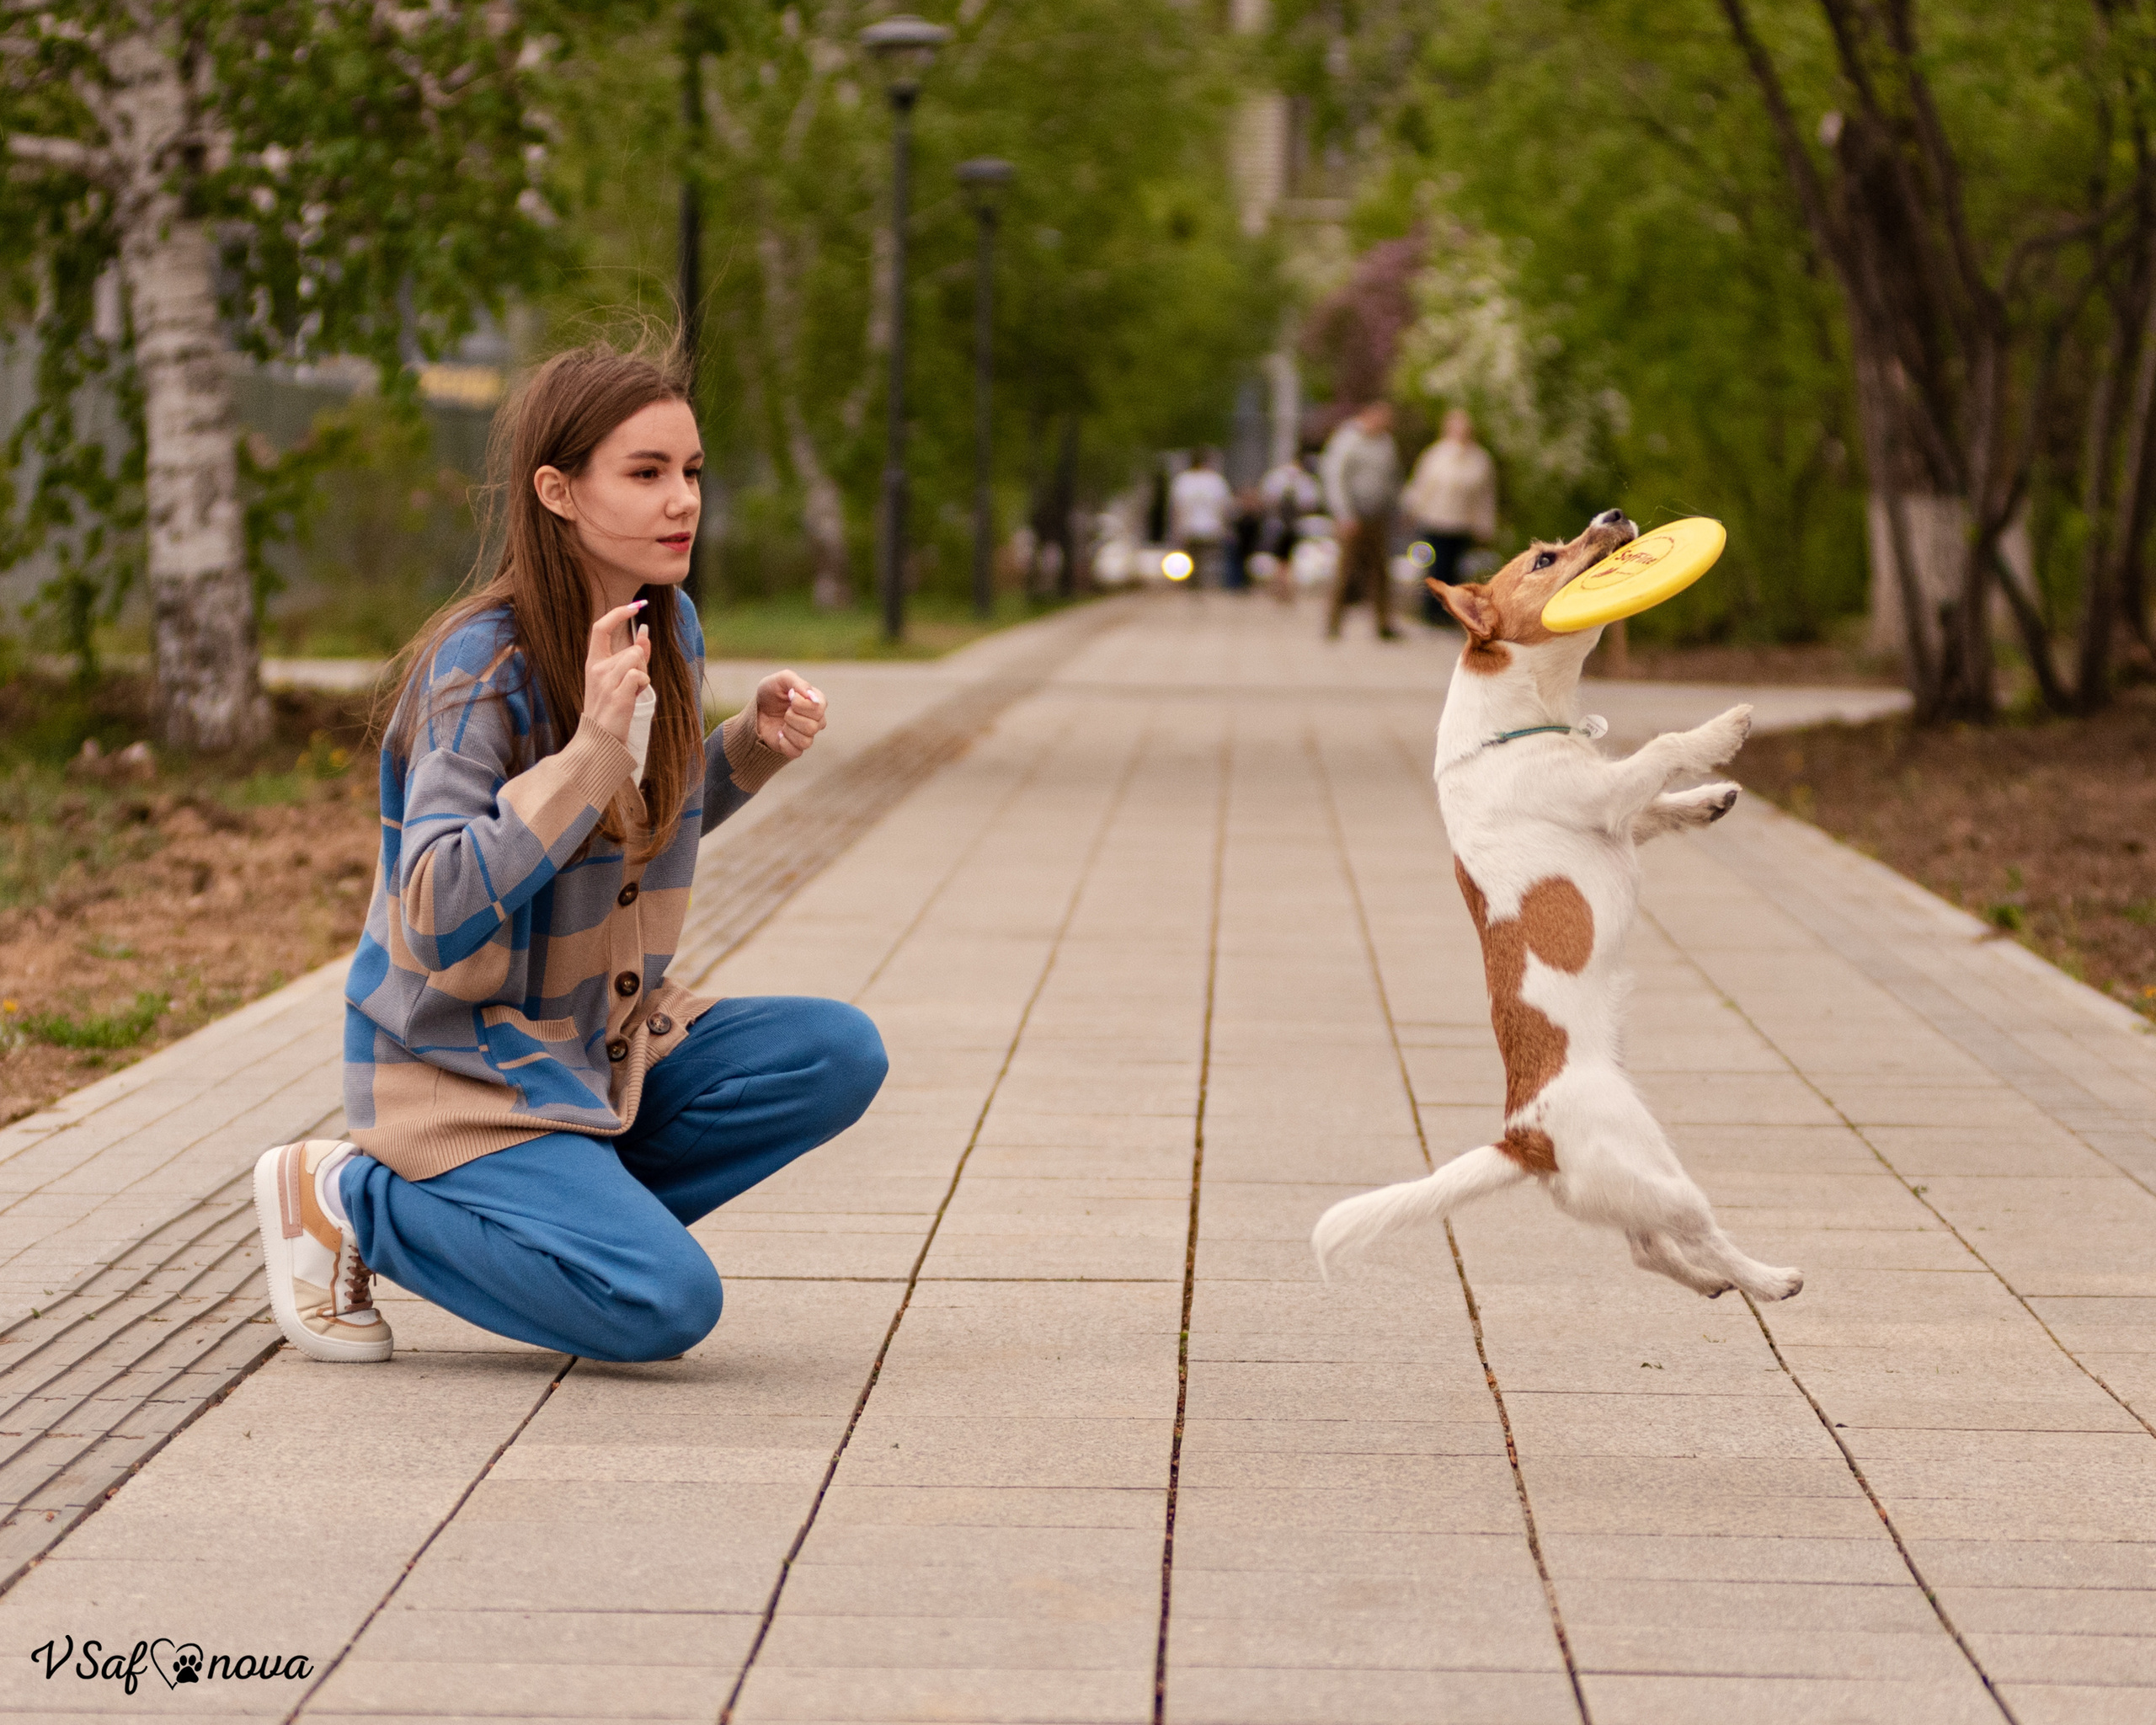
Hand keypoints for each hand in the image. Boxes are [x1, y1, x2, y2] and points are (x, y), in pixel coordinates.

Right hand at [583, 600, 650, 742]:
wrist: (600, 739)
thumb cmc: (612, 708)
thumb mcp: (621, 678)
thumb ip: (633, 654)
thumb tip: (644, 630)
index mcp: (592, 662)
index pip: (600, 626)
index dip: (618, 612)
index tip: (637, 604)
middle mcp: (595, 668)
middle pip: (631, 648)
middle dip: (642, 663)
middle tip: (634, 684)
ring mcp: (604, 681)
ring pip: (636, 659)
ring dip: (643, 674)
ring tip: (632, 691)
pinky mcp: (616, 695)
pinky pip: (639, 675)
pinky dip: (644, 684)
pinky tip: (634, 696)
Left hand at [755, 670, 825, 759]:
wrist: (757, 709)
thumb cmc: (771, 692)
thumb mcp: (781, 679)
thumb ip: (797, 683)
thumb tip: (812, 698)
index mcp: (818, 702)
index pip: (819, 708)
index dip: (800, 703)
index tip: (789, 696)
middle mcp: (817, 720)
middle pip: (813, 726)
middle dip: (792, 717)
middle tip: (785, 710)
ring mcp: (807, 735)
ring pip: (806, 741)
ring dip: (788, 730)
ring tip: (782, 722)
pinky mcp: (796, 748)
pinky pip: (796, 752)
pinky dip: (783, 743)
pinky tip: (779, 734)